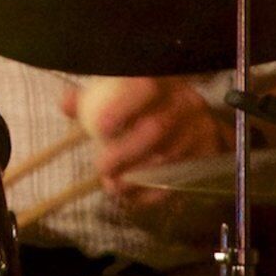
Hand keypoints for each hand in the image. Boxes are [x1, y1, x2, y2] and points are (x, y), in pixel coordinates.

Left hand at [70, 77, 227, 217]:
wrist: (186, 110)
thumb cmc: (141, 99)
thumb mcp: (116, 90)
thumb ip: (90, 96)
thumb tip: (67, 104)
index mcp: (159, 78)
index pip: (144, 87)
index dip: (120, 109)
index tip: (99, 130)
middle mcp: (184, 101)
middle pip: (156, 128)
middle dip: (125, 154)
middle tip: (103, 169)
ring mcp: (200, 128)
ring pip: (170, 157)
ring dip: (137, 177)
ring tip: (114, 186)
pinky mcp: (208, 152)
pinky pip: (182, 178)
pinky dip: (156, 193)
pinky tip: (135, 197)